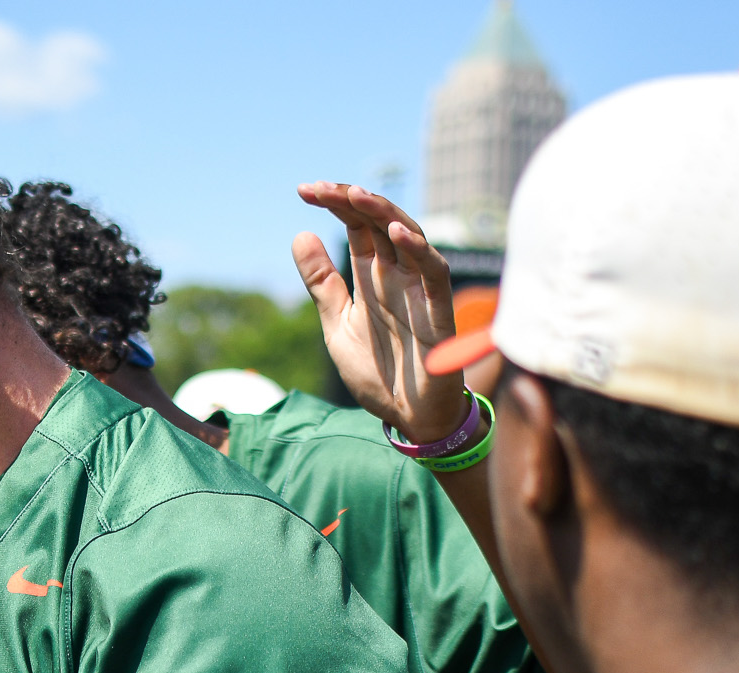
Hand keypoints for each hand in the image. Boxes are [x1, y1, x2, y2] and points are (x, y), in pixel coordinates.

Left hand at [294, 182, 471, 443]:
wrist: (407, 417)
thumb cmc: (378, 371)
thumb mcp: (337, 326)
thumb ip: (322, 284)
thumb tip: (300, 235)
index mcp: (372, 276)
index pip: (356, 227)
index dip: (335, 205)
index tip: (304, 190)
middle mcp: (397, 275)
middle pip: (379, 223)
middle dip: (352, 201)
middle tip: (321, 188)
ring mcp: (419, 290)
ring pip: (408, 237)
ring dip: (384, 214)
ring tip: (357, 195)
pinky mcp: (438, 311)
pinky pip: (433, 273)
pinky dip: (418, 250)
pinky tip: (395, 232)